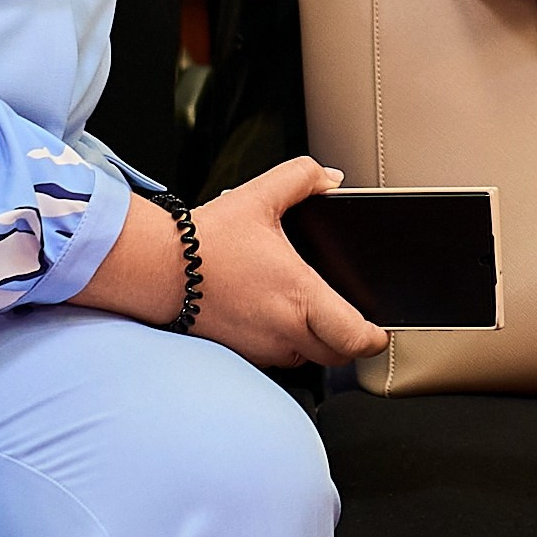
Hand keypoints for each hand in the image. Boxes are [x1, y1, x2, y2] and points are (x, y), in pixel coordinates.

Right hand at [187, 157, 389, 367]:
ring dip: (316, 342)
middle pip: (337, 355)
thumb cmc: (205, 240)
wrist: (157, 269)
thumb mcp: (259, 196)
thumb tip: (332, 180)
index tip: (380, 328)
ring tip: (310, 311)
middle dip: (350, 341)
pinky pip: (277, 357)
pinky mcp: (241, 353)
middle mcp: (283, 331)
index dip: (374, 337)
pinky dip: (286, 343)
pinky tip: (274, 313)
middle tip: (352, 320)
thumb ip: (303, 178)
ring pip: (306, 358)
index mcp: (298, 296)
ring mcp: (261, 348)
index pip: (354, 338)